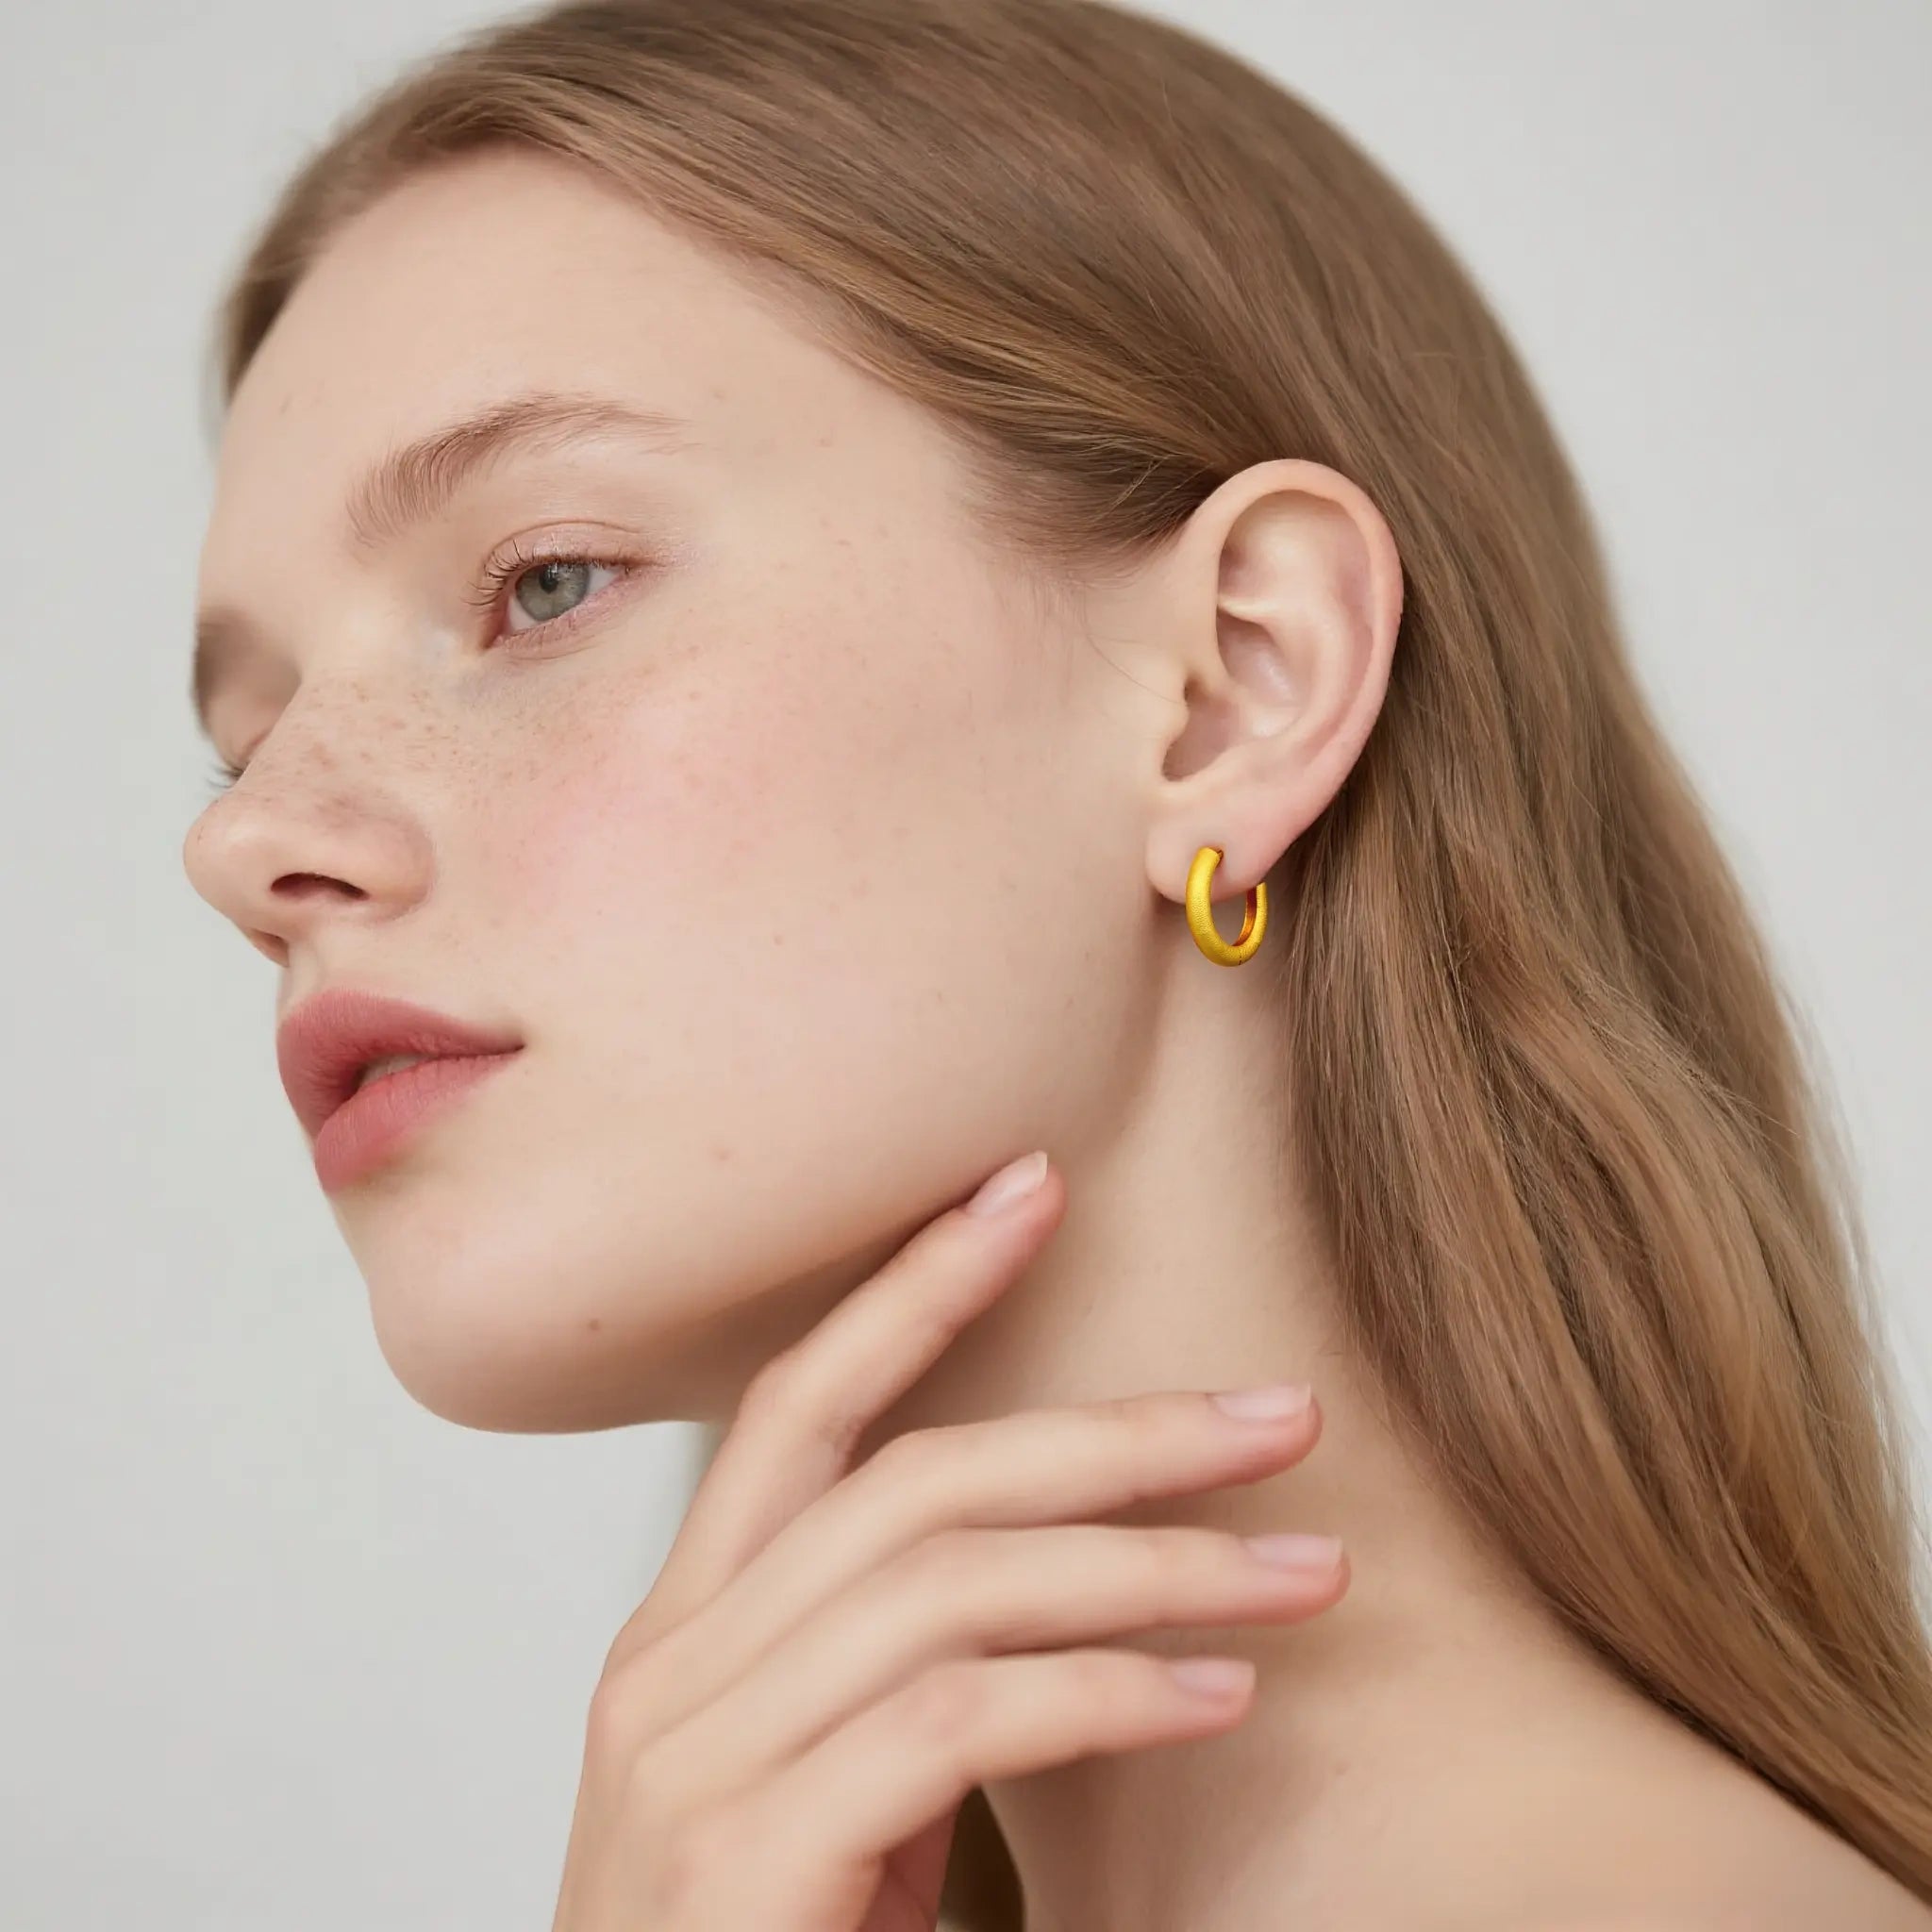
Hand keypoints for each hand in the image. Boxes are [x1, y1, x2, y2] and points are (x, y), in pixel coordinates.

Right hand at [547, 1152, 1346, 1929]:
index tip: (1032, 1186)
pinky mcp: (750, 1856)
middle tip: (1279, 1416)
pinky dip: (1108, 1689)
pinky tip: (1218, 1692)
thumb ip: (902, 1691)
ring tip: (1301, 1571)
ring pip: (955, 1582)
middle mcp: (672, 1669)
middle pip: (915, 1479)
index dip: (916, 1284)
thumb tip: (1065, 1611)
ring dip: (1152, 1566)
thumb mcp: (829, 1802)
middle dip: (1112, 1432)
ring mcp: (695, 1761)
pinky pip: (963, 1720)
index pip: (799, 1406)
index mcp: (685, 1634)